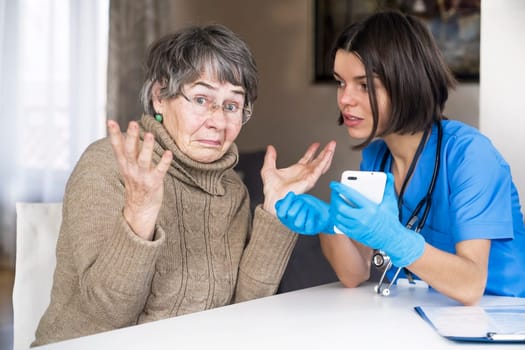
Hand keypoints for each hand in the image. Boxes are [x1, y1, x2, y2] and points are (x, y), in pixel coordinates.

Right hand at [107, 120, 172, 239]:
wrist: (140, 209)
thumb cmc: (136, 184)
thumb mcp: (129, 167)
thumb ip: (131, 151)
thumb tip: (131, 132)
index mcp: (124, 165)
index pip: (117, 147)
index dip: (114, 134)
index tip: (111, 122)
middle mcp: (131, 170)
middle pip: (129, 151)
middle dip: (131, 137)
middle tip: (132, 124)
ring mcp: (142, 177)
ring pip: (143, 160)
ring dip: (146, 147)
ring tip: (149, 135)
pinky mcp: (154, 183)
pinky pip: (159, 171)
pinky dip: (164, 162)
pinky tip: (169, 153)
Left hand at [261, 141, 335, 214]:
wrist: (274, 198)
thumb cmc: (272, 190)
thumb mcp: (268, 169)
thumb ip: (270, 157)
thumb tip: (270, 149)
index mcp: (296, 171)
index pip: (307, 159)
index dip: (312, 151)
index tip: (316, 144)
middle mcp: (304, 174)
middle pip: (317, 160)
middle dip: (324, 152)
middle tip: (330, 144)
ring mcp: (308, 176)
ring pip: (321, 163)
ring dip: (328, 154)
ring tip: (332, 146)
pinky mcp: (311, 179)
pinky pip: (320, 168)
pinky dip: (325, 160)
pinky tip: (329, 153)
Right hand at [275, 192, 333, 234]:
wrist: (323, 211)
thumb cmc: (308, 205)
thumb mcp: (296, 200)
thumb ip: (286, 201)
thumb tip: (281, 202)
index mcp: (286, 217)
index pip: (281, 213)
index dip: (286, 202)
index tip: (292, 194)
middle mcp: (291, 224)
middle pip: (291, 214)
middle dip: (298, 204)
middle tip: (303, 202)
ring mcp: (300, 228)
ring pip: (298, 222)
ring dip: (305, 210)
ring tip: (308, 207)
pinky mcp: (309, 230)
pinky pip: (308, 223)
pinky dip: (311, 215)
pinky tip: (312, 212)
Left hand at [329, 173, 424, 266]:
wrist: (392, 239)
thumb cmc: (391, 221)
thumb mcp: (391, 203)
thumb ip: (388, 187)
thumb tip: (388, 175)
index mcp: (370, 209)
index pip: (351, 195)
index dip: (340, 188)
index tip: (334, 184)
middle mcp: (362, 219)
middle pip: (341, 207)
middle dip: (334, 199)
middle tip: (334, 193)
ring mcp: (357, 228)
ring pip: (338, 217)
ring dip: (334, 208)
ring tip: (335, 202)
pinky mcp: (354, 234)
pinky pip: (339, 226)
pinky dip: (336, 218)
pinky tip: (337, 213)